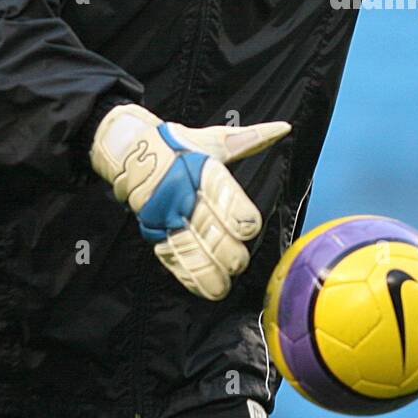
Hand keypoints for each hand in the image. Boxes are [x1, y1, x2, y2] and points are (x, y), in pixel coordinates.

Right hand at [90, 104, 290, 299]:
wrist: (133, 154)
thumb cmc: (180, 149)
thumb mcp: (213, 141)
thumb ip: (250, 139)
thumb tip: (284, 128)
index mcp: (202, 171)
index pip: (224, 196)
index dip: (239, 215)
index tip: (250, 227)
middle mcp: (184, 195)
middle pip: (209, 230)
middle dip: (228, 251)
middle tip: (240, 262)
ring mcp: (167, 217)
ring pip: (190, 249)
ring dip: (208, 271)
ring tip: (223, 286)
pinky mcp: (155, 233)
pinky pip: (172, 258)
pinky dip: (188, 276)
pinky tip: (203, 289)